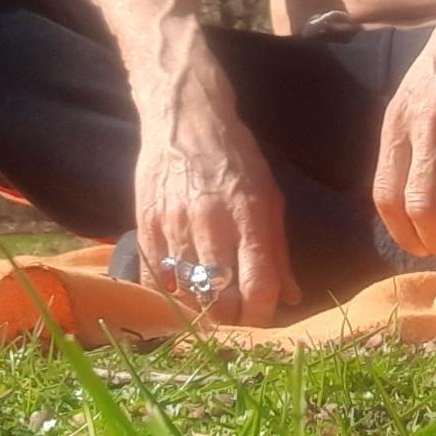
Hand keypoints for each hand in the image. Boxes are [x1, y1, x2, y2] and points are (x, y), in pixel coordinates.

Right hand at [134, 75, 300, 326]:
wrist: (184, 119)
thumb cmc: (235, 156)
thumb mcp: (269, 195)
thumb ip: (277, 249)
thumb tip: (289, 296)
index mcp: (248, 214)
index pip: (258, 284)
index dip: (261, 314)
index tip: (262, 316)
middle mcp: (211, 223)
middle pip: (220, 298)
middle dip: (232, 316)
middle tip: (236, 312)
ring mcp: (175, 224)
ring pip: (187, 292)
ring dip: (202, 306)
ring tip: (210, 300)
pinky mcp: (146, 224)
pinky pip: (156, 277)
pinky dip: (171, 292)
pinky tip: (183, 288)